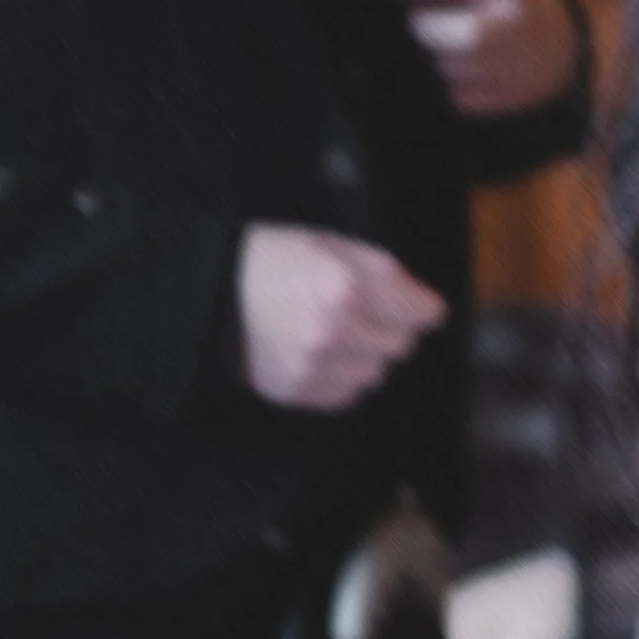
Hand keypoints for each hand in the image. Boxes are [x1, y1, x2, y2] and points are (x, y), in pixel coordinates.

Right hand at [236, 224, 446, 409]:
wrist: (211, 296)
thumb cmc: (273, 262)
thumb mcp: (331, 245)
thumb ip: (385, 273)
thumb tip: (427, 306)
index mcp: (345, 287)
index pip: (419, 312)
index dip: (422, 306)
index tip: (418, 305)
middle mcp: (334, 331)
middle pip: (402, 344)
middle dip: (392, 327)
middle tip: (363, 311)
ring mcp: (316, 366)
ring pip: (377, 372)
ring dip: (367, 354)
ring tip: (337, 331)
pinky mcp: (301, 391)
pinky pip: (349, 393)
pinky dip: (344, 375)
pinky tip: (323, 353)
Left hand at [375, 0, 579, 115]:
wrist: (562, 46)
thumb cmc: (505, 5)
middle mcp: (516, 23)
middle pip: (460, 33)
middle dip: (426, 31)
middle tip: (415, 27)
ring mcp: (518, 64)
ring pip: (454, 70)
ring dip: (435, 61)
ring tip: (441, 49)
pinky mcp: (511, 97)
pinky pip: (460, 97)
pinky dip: (449, 85)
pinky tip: (457, 72)